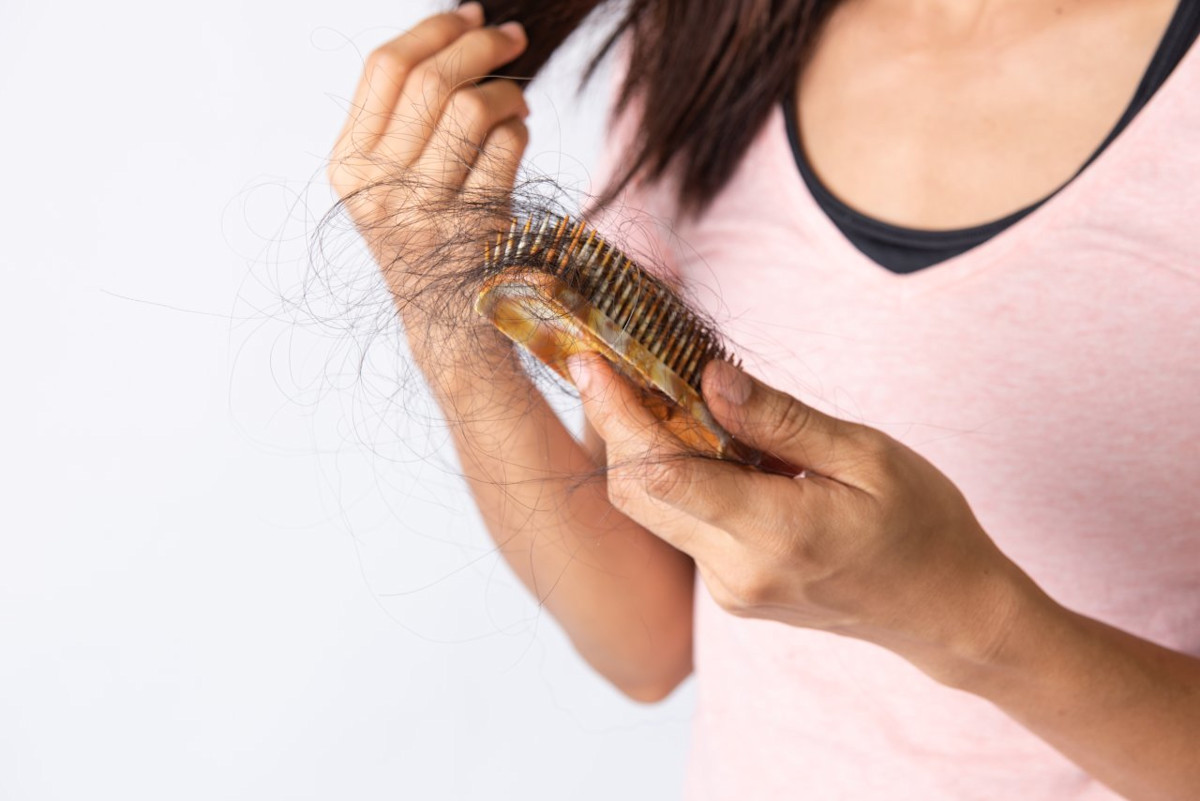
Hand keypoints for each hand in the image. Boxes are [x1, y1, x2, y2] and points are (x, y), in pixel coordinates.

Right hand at [327, 3, 529, 312]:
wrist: (448, 322)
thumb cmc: (427, 236)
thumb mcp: (391, 180)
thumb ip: (405, 116)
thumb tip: (458, 29)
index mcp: (349, 164)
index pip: (385, 67)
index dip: (432, 29)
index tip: (468, 14)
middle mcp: (378, 186)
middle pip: (431, 80)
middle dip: (480, 45)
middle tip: (512, 37)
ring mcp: (425, 209)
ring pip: (470, 108)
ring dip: (506, 91)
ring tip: (516, 99)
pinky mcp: (473, 224)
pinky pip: (506, 146)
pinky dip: (520, 129)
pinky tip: (518, 136)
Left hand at [570, 353, 1035, 684]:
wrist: (946, 611)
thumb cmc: (922, 525)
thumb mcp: (866, 455)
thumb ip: (780, 419)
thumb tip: (708, 377)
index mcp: (775, 533)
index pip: (663, 474)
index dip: (617, 415)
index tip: (592, 363)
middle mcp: (736, 572)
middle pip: (638, 493)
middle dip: (615, 425)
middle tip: (611, 364)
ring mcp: (729, 589)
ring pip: (654, 510)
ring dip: (645, 449)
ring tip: (658, 391)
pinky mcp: (730, 591)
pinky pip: (682, 525)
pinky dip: (678, 477)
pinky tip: (701, 440)